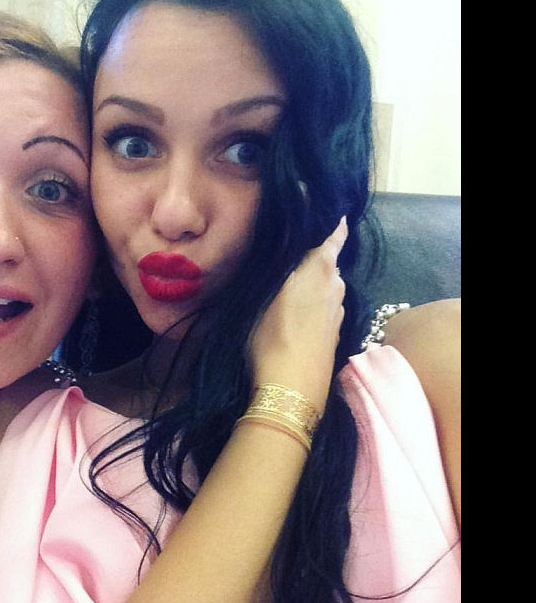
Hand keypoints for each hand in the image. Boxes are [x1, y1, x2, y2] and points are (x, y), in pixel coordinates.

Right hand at [250, 217, 347, 410]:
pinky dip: (314, 305)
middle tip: (285, 255)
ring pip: (327, 288)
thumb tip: (280, 238)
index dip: (328, 222)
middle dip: (312, 256)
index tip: (316, 210)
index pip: (333, 234)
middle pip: (328, 262)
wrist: (292, 392)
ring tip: (286, 287)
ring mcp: (339, 314)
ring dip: (312, 283)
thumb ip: (277, 265)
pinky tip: (294, 316)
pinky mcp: (335, 336)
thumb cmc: (271, 339)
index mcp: (321, 270)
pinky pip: (325, 309)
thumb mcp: (264, 296)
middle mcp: (337, 287)